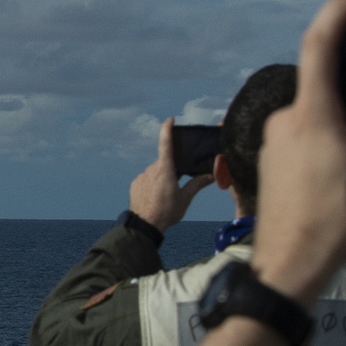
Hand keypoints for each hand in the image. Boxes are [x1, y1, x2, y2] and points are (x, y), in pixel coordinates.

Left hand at [129, 118, 213, 233]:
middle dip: (171, 171)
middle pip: (164, 163)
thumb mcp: (185, 199)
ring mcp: (142, 176)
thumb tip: (210, 176)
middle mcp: (152, 169)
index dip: (167, 130)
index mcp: (165, 170)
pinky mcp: (135, 184)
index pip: (166, 144)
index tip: (170, 120)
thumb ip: (197, 184)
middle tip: (175, 188)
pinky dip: (151, 185)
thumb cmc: (167, 212)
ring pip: (154, 172)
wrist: (145, 225)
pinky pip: (145, 180)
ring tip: (164, 197)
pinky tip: (154, 198)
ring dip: (161, 179)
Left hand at [252, 0, 345, 303]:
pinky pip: (303, 135)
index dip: (337, 11)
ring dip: (342, 125)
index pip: (319, 42)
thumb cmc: (338, 223)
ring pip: (316, 114)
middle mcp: (283, 120)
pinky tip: (340, 178)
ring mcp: (271, 140)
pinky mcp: (268, 160)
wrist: (288, 267)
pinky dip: (326, 142)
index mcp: (310, 114)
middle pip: (325, 85)